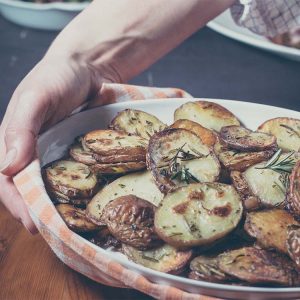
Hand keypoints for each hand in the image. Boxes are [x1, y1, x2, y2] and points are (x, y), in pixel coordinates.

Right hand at [0, 54, 116, 232]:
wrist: (86, 68)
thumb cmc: (57, 77)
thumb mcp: (37, 97)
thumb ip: (20, 128)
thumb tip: (6, 167)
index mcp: (9, 137)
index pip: (4, 178)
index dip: (16, 202)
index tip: (33, 222)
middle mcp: (25, 147)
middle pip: (21, 186)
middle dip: (32, 209)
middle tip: (50, 230)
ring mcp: (46, 149)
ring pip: (41, 183)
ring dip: (48, 204)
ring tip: (61, 223)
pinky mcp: (65, 147)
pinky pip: (61, 172)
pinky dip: (64, 188)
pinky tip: (74, 200)